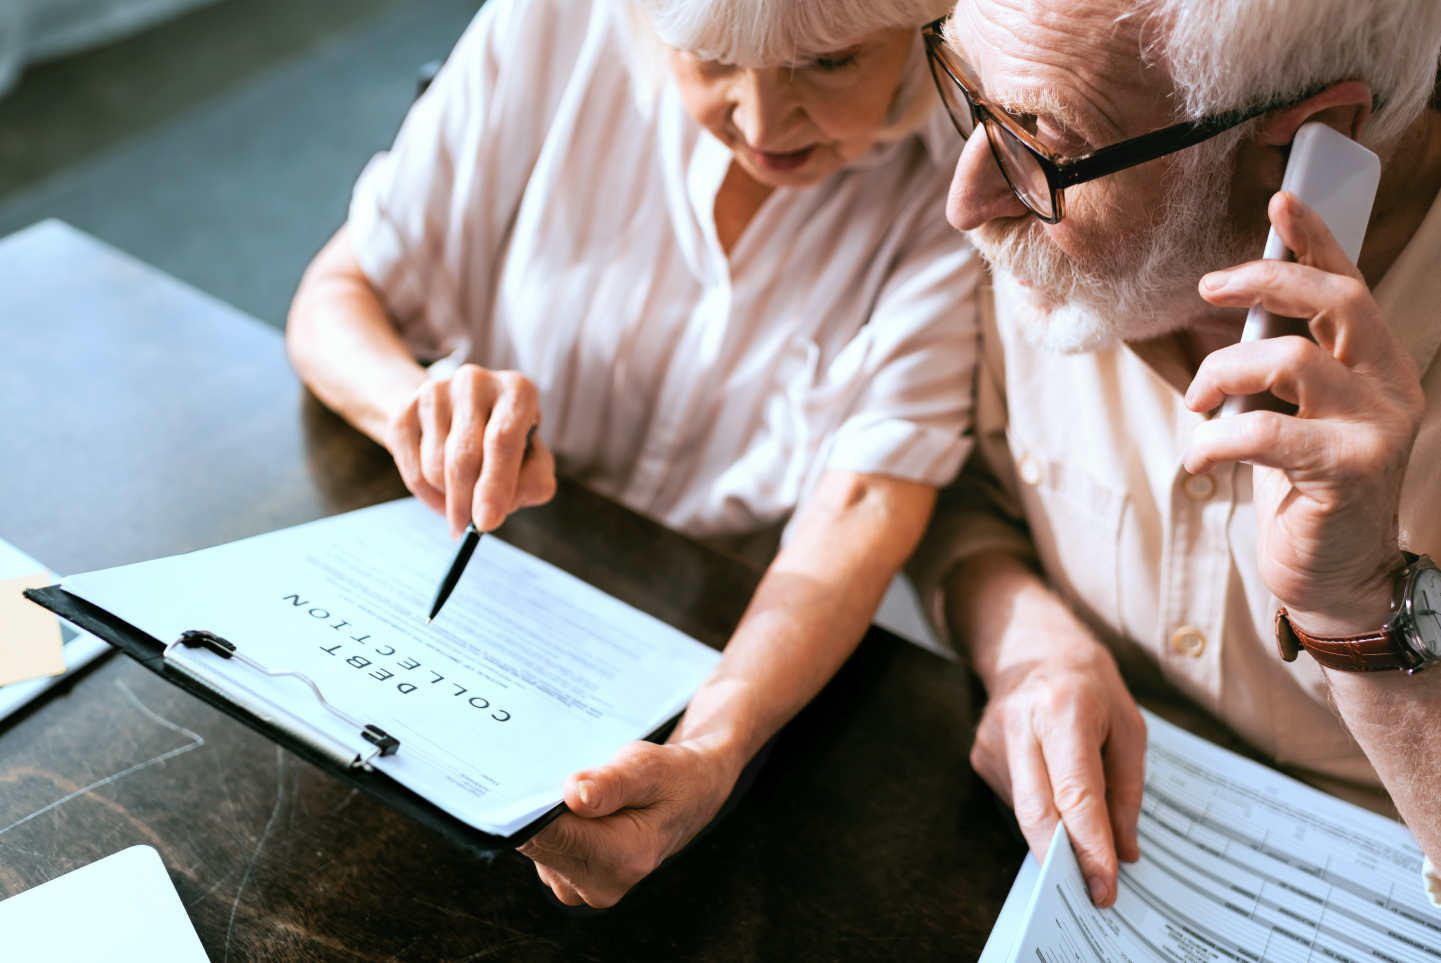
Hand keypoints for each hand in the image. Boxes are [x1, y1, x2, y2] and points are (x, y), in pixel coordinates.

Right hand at [385, 364, 556, 537]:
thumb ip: (533, 484)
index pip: (502, 440)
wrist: (457, 414)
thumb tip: (499, 508)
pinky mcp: (404, 410)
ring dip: (449, 498)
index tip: (486, 522)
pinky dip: (427, 495)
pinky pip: (411, 470)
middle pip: (464, 456)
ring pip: (435, 467)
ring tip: (464, 497)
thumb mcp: (533, 460)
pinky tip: (442, 493)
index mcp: (516, 391)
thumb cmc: (506, 443)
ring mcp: (434, 392)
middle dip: (466, 503)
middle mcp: (475, 382)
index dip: (495, 484)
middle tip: (468, 531)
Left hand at [517, 740, 736, 907]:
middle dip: (545, 808)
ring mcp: (585, 886)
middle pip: (539, 843)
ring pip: (538, 846)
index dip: (534, 807)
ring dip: (549, 816)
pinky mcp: (574, 880)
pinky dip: (554, 824)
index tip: (527, 780)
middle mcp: (601, 883)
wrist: (692, 793)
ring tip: (584, 791)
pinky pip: (545, 849)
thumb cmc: (673, 778)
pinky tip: (580, 806)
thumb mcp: (649, 767)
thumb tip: (573, 795)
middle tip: (570, 776)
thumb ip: (611, 783)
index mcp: (624, 858)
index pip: (552, 836)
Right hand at [971, 636, 1146, 907]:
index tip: (1104, 886)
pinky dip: (1042, 811)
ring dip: (1057, 835)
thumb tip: (1123, 852)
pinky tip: (1052, 786)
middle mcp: (1020, 725)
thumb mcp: (1128, 728)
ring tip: (1082, 826)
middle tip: (1090, 893)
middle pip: (1037, 813)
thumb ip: (1128, 792)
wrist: (1030, 646)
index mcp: (1064, 710)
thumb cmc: (1089, 686)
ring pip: (1026, 814)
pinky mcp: (980, 755)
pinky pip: (1016, 801)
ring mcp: (992, 741)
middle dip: (1064, 861)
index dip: (1090, 846)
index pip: (1076, 794)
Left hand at [1185, 191, 1424, 634]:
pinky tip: (1198, 459)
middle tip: (1208, 288)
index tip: (1282, 198)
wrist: (1335, 578)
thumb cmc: (1305, 491)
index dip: (1318, 238)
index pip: (1350, 285)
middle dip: (1265, 280)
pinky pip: (1265, 432)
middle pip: (1334, 301)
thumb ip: (1284, 370)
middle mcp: (1390, 387)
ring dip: (1221, 374)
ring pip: (1291, 360)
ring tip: (1195, 405)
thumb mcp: (1296, 417)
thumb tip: (1240, 315)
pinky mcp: (1350, 472)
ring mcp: (1378, 429)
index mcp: (1377, 366)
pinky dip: (1216, 441)